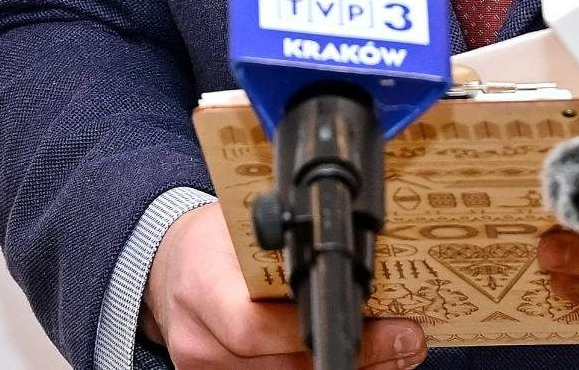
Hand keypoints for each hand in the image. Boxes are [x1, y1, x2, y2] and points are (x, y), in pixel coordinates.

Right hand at [142, 202, 426, 369]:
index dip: (324, 335)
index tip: (387, 324)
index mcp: (203, 285)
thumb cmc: (213, 236)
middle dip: (359, 357)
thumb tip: (372, 252)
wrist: (169, 265)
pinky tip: (361, 358)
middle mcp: (199, 339)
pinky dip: (316, 368)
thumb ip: (292, 244)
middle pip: (284, 367)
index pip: (257, 327)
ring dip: (351, 369)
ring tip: (398, 350)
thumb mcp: (247, 223)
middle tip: (409, 340)